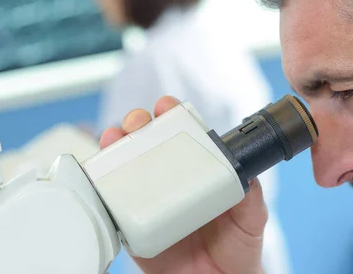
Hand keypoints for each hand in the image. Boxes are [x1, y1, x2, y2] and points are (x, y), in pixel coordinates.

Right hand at [100, 96, 267, 273]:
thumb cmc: (237, 246)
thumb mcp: (252, 217)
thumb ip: (252, 196)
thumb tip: (249, 175)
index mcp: (196, 171)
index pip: (181, 134)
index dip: (170, 115)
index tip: (167, 107)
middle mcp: (169, 181)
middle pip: (146, 142)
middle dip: (137, 122)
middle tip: (138, 122)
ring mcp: (149, 202)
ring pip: (124, 165)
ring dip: (114, 145)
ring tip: (114, 139)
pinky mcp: (133, 227)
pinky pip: (112, 205)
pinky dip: (100, 187)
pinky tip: (99, 177)